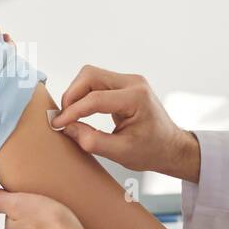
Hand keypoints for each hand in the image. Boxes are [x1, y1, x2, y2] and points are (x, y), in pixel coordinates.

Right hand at [51, 65, 199, 181]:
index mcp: (137, 98)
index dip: (72, 111)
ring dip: (76, 94)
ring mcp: (129, 81)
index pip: (95, 98)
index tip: (57, 123)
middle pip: (90, 75)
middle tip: (64, 117)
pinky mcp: (124, 85)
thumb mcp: (122, 152)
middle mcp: (133, 83)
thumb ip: (93, 141)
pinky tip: (81, 111)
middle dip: (72, 95)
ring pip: (91, 75)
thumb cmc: (152, 151)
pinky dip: (84, 95)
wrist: (171, 147)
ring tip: (72, 115)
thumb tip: (68, 128)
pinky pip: (97, 82)